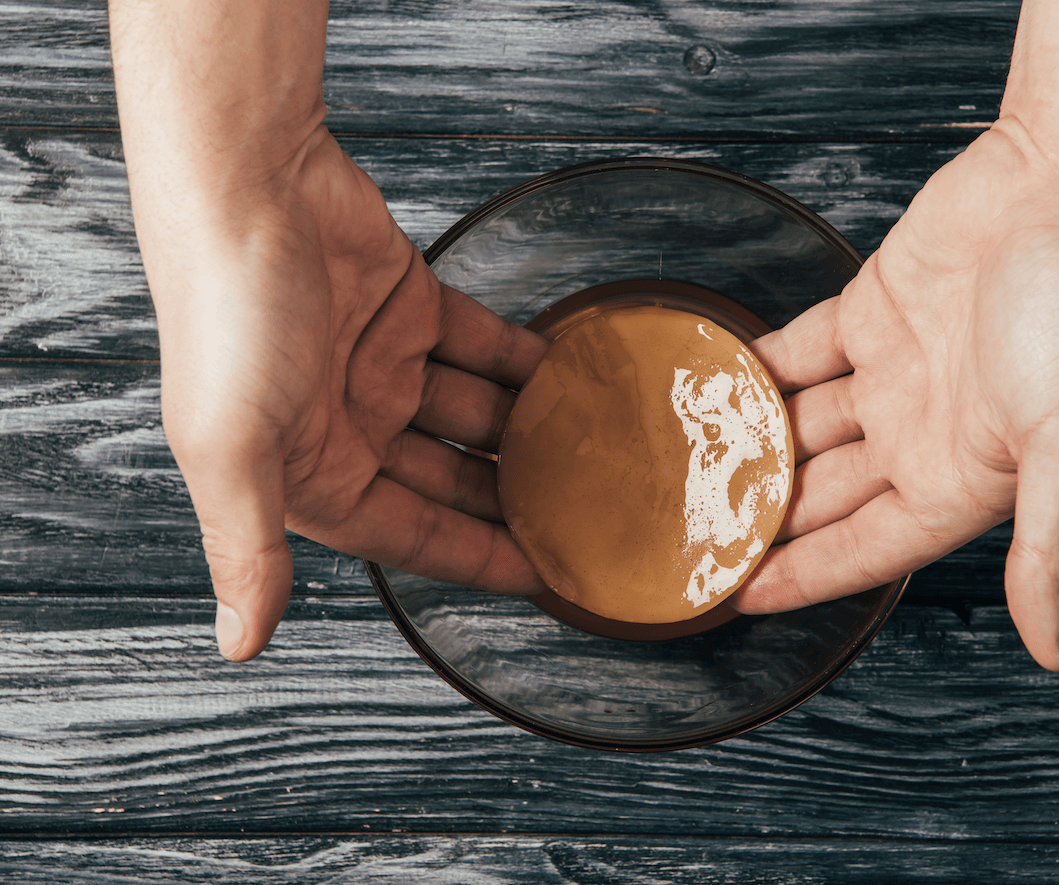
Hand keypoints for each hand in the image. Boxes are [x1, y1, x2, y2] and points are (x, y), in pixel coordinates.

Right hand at [149, 129, 545, 659]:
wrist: (246, 184)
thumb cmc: (228, 317)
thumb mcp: (233, 447)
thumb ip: (248, 547)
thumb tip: (239, 645)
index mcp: (310, 471)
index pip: (412, 534)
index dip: (476, 558)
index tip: (545, 577)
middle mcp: (348, 424)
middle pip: (451, 480)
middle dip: (511, 500)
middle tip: (589, 513)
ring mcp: (382, 362)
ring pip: (473, 414)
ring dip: (527, 431)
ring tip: (596, 447)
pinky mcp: (410, 304)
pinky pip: (481, 346)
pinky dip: (522, 361)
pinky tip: (568, 375)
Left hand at [732, 124, 1058, 669]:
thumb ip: (1048, 547)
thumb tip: (1056, 650)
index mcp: (963, 479)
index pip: (862, 548)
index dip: (800, 575)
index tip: (734, 596)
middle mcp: (923, 433)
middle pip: (822, 495)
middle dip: (762, 519)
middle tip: (687, 536)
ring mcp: (892, 373)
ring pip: (803, 427)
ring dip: (751, 448)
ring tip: (681, 468)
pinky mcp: (870, 312)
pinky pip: (797, 356)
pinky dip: (757, 371)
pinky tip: (712, 386)